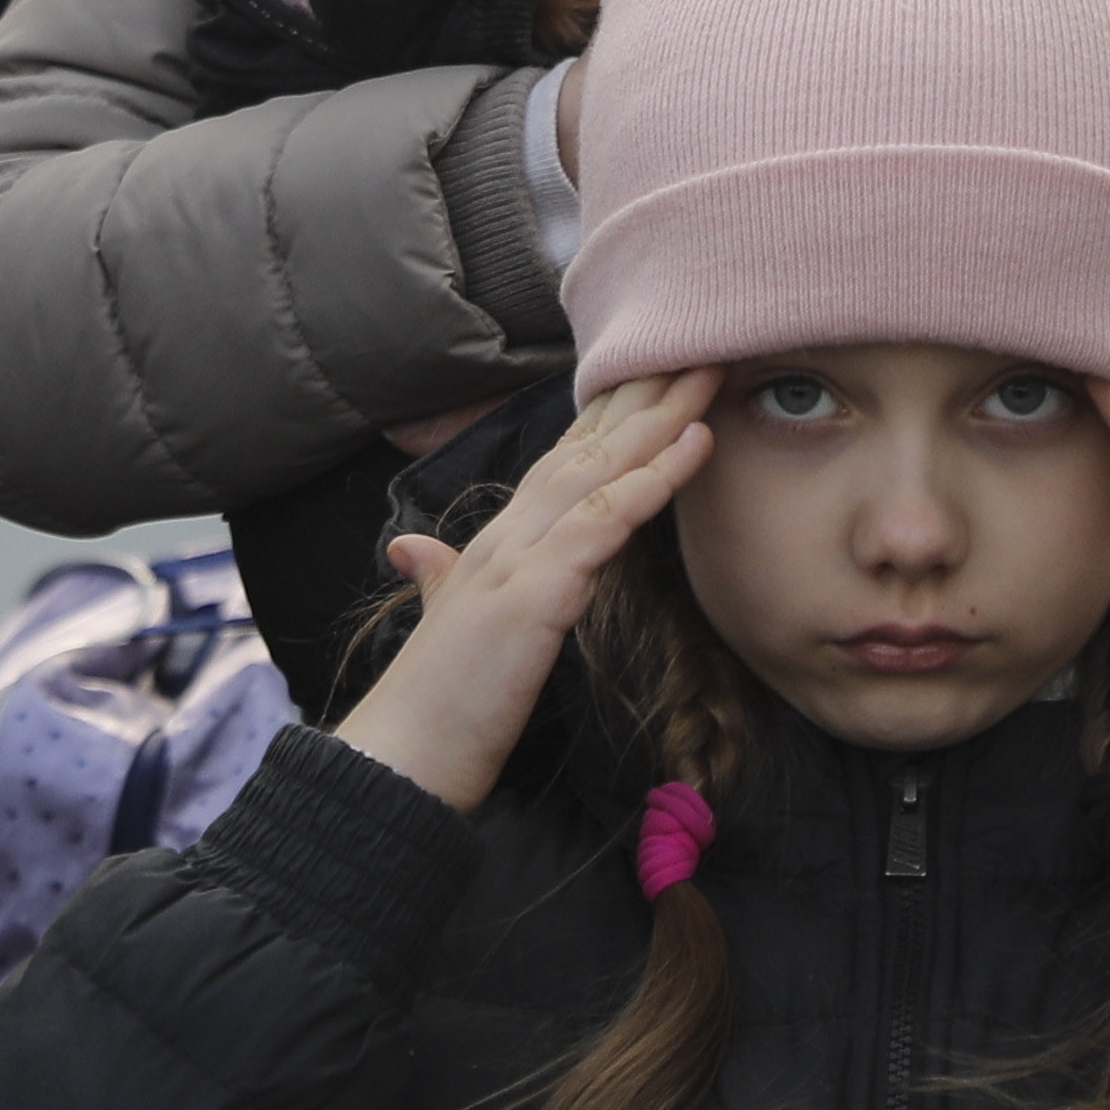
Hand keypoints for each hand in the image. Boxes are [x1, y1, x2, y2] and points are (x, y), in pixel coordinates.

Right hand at [337, 371, 711, 816]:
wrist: (400, 761)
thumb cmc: (435, 704)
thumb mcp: (447, 627)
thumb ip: (440, 579)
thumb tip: (416, 551)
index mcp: (495, 544)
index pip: (561, 461)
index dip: (608, 416)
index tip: (656, 376)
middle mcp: (505, 536)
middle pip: (586, 448)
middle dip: (643, 396)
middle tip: (700, 348)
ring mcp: (516, 561)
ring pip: (597, 471)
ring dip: (658, 422)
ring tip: (708, 377)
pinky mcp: (532, 597)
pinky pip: (601, 526)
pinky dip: (648, 484)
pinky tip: (690, 450)